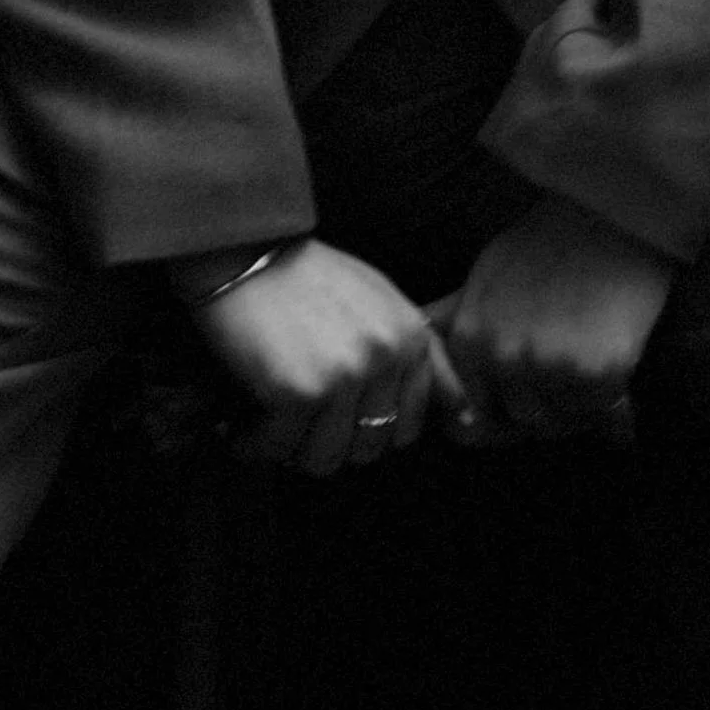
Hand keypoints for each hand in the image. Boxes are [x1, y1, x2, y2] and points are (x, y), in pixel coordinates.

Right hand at [184, 239, 467, 474]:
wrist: (248, 251)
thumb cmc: (311, 278)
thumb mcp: (383, 301)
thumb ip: (423, 356)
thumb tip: (466, 417)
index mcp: (412, 337)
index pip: (409, 427)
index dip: (370, 430)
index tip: (337, 418)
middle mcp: (387, 358)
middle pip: (369, 447)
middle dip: (332, 443)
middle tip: (298, 423)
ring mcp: (345, 376)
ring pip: (327, 459)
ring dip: (294, 450)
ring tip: (272, 424)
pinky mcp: (300, 391)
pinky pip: (281, 447)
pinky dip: (257, 443)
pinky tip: (243, 426)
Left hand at [434, 194, 678, 446]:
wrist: (612, 213)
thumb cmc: (549, 243)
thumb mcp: (485, 276)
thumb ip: (453, 318)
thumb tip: (421, 338)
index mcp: (469, 340)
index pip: (477, 419)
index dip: (509, 411)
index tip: (533, 389)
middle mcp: (502, 358)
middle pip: (525, 421)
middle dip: (549, 408)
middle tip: (574, 370)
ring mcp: (549, 366)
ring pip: (562, 422)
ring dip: (580, 408)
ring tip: (594, 363)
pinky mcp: (598, 372)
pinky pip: (603, 412)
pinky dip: (615, 402)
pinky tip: (618, 361)